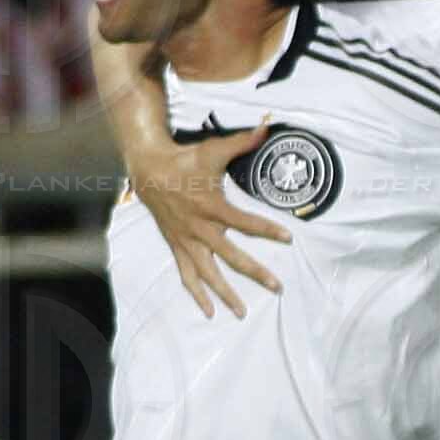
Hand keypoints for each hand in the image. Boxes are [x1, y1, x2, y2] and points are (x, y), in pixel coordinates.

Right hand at [127, 121, 287, 317]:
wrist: (149, 171)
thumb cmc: (185, 160)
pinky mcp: (177, 247)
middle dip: (256, 272)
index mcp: (212, 207)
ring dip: (226, 294)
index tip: (289, 238)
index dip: (268, 230)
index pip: (246, 222)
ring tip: (243, 312)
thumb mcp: (213, 149)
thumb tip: (267, 127)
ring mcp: (188, 242)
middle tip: (277, 287)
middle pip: (232, 257)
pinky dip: (197, 295)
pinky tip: (209, 312)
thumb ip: (242, 142)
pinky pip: (188, 276)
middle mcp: (201, 229)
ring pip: (208, 274)